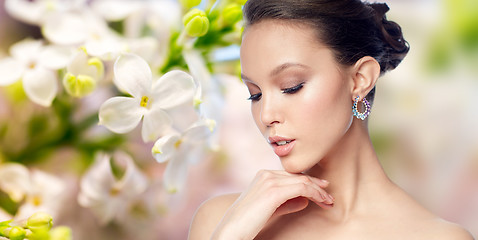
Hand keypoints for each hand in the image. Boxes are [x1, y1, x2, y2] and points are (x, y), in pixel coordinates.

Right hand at [211, 170, 333, 239]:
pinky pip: (302, 188)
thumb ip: (286, 203)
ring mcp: (270, 181)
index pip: (292, 175)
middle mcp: (266, 174)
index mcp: (263, 175)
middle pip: (299, 176)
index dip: (309, 182)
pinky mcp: (274, 191)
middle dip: (317, 185)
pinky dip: (315, 193)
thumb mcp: (270, 210)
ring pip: (303, 180)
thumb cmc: (248, 222)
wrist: (232, 230)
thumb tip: (304, 200)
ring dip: (319, 190)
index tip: (322, 191)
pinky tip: (322, 201)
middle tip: (329, 196)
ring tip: (329, 201)